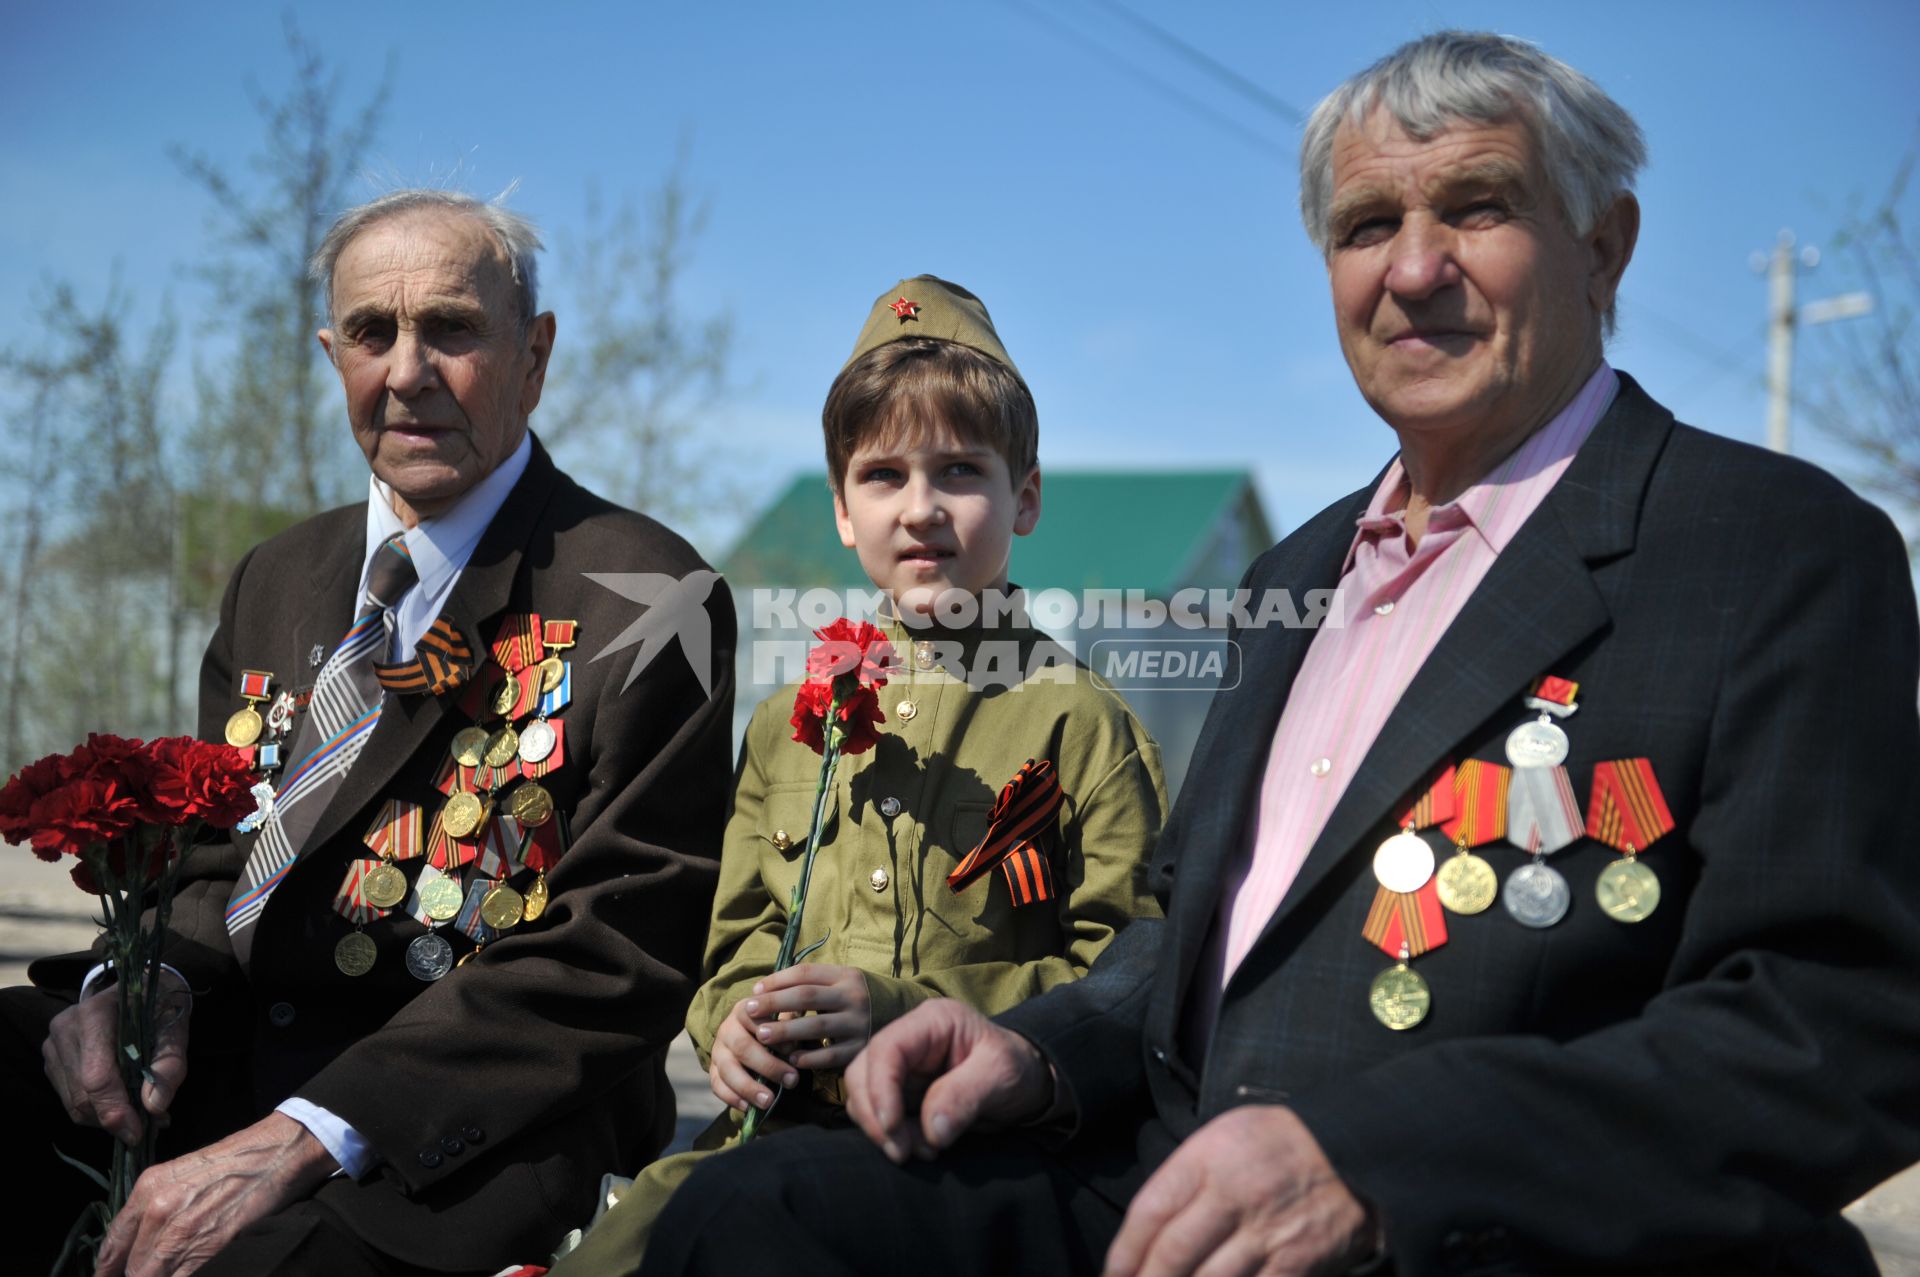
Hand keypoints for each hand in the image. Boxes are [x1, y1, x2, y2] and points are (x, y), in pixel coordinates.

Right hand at [44, 970, 191, 1145]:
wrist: (138, 988)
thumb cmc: (160, 1007)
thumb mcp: (176, 1029)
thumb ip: (170, 1066)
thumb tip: (154, 1107)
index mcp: (95, 1015)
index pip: (97, 1077)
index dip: (115, 1111)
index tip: (138, 1134)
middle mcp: (66, 1029)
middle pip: (83, 1096)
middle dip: (116, 1118)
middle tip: (149, 1125)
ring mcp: (53, 1045)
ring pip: (74, 1104)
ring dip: (107, 1118)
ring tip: (141, 1114)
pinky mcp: (52, 1060)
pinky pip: (70, 1099)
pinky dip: (96, 1110)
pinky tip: (122, 1104)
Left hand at [92, 1112, 338, 1276]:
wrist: (276, 1154)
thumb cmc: (235, 1162)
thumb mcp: (181, 1174)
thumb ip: (154, 1208)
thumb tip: (140, 1244)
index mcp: (147, 1190)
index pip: (111, 1246)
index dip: (108, 1271)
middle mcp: (158, 1211)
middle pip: (131, 1269)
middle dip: (138, 1276)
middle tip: (152, 1272)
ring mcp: (183, 1232)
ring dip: (160, 1276)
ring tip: (174, 1269)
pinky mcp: (210, 1247)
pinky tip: (191, 1270)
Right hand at [709, 991, 796, 1111]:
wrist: (747, 1032)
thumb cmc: (771, 1026)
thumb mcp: (781, 1017)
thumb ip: (790, 1023)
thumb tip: (803, 1034)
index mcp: (744, 1011)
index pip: (755, 1019)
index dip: (774, 1034)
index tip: (793, 1048)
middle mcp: (727, 1029)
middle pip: (743, 1047)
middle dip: (768, 1066)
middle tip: (792, 1080)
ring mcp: (718, 1051)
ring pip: (728, 1070)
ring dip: (749, 1087)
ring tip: (768, 1101)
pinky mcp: (712, 1070)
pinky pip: (717, 1086)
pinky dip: (732, 1098)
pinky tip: (748, 1108)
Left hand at [751, 963, 871, 1071]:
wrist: (901, 1017)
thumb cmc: (857, 999)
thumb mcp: (842, 982)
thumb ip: (812, 983)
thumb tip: (765, 989)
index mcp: (846, 976)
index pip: (805, 973)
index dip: (777, 981)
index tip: (754, 990)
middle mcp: (853, 997)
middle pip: (807, 997)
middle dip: (774, 1003)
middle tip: (748, 1010)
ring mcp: (858, 1023)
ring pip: (816, 1026)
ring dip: (785, 1031)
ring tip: (761, 1035)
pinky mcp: (861, 1048)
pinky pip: (830, 1055)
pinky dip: (809, 1058)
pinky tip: (791, 1059)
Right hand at [844, 999, 1052, 1163]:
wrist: (1026, 1085)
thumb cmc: (1018, 1069)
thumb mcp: (1001, 1075)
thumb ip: (965, 1097)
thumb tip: (931, 1131)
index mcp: (932, 1022)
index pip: (887, 1049)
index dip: (880, 1090)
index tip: (892, 1130)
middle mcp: (910, 1040)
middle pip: (863, 1071)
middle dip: (875, 1115)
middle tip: (901, 1152)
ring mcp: (903, 1067)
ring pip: (864, 1095)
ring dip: (882, 1129)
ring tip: (920, 1150)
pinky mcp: (903, 1092)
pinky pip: (879, 1113)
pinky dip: (892, 1135)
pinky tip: (922, 1147)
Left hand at [1102, 1106, 1373, 1276]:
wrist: (1353, 1150)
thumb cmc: (1279, 1143)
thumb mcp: (1226, 1134)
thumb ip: (1187, 1176)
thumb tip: (1148, 1231)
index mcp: (1210, 1157)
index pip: (1151, 1210)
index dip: (1125, 1251)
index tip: (1113, 1273)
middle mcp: (1234, 1194)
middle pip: (1173, 1253)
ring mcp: (1266, 1232)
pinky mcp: (1296, 1263)